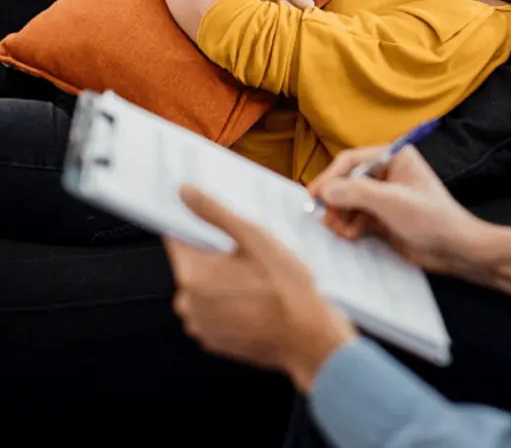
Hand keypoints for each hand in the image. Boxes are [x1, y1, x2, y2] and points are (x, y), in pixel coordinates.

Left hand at [165, 185, 356, 391]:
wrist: (310, 340)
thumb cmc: (289, 291)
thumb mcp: (256, 240)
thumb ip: (216, 214)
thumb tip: (185, 192)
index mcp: (193, 276)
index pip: (177, 238)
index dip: (197, 226)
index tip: (218, 226)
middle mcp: (188, 304)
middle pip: (193, 264)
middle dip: (217, 255)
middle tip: (252, 256)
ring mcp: (201, 326)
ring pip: (205, 288)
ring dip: (225, 280)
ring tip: (260, 281)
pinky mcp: (214, 341)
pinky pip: (214, 311)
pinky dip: (231, 303)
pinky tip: (259, 301)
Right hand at [307, 146, 488, 274]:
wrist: (455, 249)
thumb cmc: (431, 218)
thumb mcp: (391, 202)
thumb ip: (356, 193)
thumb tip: (324, 191)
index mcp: (394, 157)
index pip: (351, 161)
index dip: (330, 178)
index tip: (313, 197)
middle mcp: (388, 173)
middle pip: (346, 182)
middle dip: (336, 201)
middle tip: (328, 220)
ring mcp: (385, 197)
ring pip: (349, 202)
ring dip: (341, 216)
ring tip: (341, 231)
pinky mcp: (383, 218)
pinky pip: (356, 218)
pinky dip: (350, 226)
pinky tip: (352, 235)